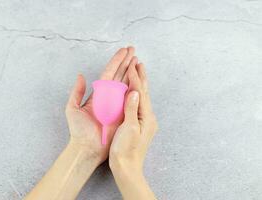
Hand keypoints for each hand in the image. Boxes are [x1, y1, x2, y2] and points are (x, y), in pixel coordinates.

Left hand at [65, 47, 134, 163]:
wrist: (87, 148)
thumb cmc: (78, 130)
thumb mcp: (72, 109)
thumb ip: (76, 92)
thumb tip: (81, 75)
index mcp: (98, 93)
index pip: (109, 73)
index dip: (116, 61)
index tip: (124, 51)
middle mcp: (109, 96)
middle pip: (120, 75)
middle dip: (126, 62)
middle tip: (133, 50)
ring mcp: (118, 104)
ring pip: (127, 84)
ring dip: (133, 71)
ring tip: (138, 60)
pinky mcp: (124, 113)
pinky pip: (131, 98)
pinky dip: (137, 87)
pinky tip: (141, 77)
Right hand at [109, 58, 157, 198]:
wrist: (127, 167)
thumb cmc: (126, 150)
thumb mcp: (129, 129)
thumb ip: (131, 110)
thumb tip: (134, 92)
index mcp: (146, 117)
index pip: (140, 93)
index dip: (135, 78)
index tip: (131, 65)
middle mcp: (148, 117)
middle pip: (144, 93)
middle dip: (141, 77)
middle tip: (138, 62)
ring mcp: (144, 121)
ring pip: (142, 97)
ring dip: (140, 83)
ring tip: (138, 72)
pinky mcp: (139, 125)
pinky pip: (138, 104)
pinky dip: (136, 94)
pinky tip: (134, 92)